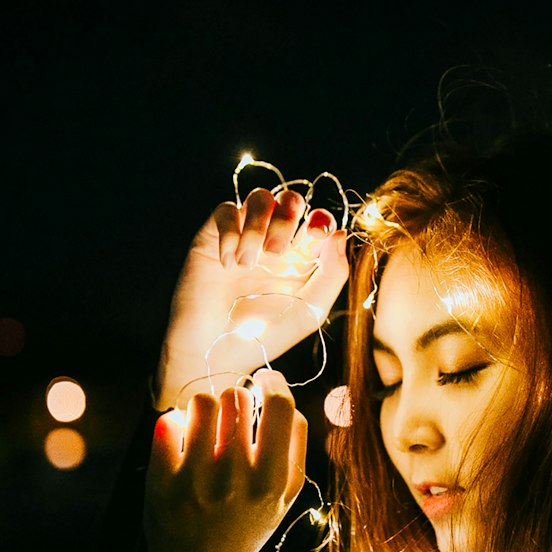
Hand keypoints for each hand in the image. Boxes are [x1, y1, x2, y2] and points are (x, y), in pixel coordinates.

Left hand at [145, 371, 306, 551]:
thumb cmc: (246, 526)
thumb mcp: (286, 496)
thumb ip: (295, 444)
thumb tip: (281, 392)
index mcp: (273, 481)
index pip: (279, 405)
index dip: (272, 383)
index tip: (264, 381)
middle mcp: (236, 477)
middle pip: (237, 396)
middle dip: (234, 399)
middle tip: (230, 419)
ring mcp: (196, 479)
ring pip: (202, 401)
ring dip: (204, 407)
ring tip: (205, 426)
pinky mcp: (162, 482)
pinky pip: (169, 422)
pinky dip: (175, 425)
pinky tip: (180, 442)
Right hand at [155, 187, 348, 410]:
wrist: (215, 353)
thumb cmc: (264, 337)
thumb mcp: (309, 311)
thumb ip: (332, 274)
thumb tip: (339, 232)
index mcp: (301, 258)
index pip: (316, 220)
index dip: (320, 218)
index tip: (317, 234)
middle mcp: (274, 242)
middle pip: (289, 200)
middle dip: (287, 217)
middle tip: (277, 252)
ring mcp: (244, 237)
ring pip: (259, 198)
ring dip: (258, 225)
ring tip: (249, 263)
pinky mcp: (213, 238)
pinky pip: (225, 211)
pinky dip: (230, 233)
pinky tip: (227, 266)